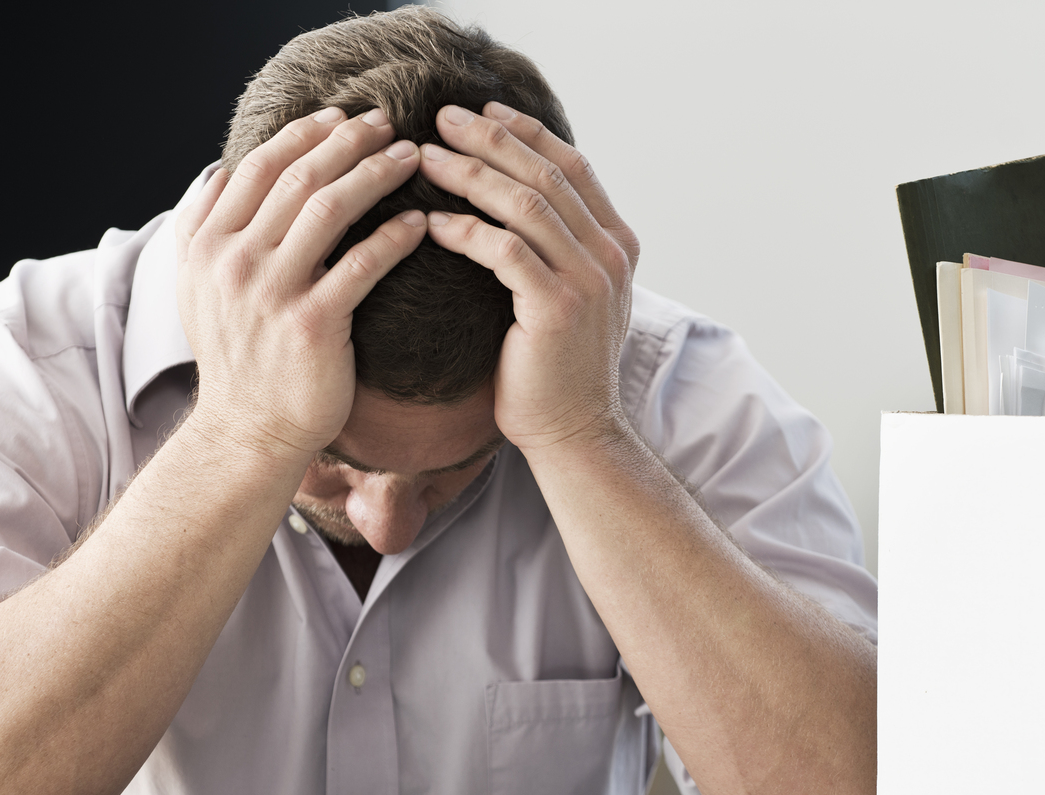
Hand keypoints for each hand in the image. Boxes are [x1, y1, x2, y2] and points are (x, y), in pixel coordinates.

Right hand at [175, 107, 427, 458]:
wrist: (248, 433)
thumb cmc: (238, 360)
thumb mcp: (198, 289)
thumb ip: (204, 229)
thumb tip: (220, 171)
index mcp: (206, 243)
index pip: (258, 166)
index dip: (304, 134)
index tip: (341, 117)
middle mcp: (233, 260)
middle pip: (298, 176)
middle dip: (348, 140)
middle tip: (389, 122)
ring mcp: (271, 292)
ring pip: (330, 208)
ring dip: (376, 173)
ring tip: (412, 157)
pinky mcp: (312, 325)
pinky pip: (362, 264)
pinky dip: (395, 236)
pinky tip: (423, 221)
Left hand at [417, 102, 641, 451]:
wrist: (573, 432)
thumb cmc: (555, 366)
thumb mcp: (568, 294)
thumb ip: (557, 246)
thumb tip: (515, 197)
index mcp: (617, 243)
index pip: (572, 166)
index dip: (527, 132)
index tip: (482, 111)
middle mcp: (611, 255)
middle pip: (547, 174)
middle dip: (491, 139)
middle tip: (441, 117)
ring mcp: (589, 281)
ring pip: (526, 205)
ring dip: (471, 174)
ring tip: (426, 156)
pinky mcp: (557, 309)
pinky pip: (505, 252)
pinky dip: (466, 230)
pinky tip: (431, 221)